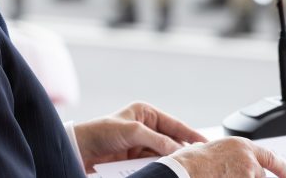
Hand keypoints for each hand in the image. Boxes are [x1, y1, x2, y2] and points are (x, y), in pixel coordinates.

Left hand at [73, 101, 206, 172]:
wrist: (79, 150)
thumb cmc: (101, 132)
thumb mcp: (132, 131)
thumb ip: (157, 141)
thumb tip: (179, 151)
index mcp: (146, 113)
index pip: (174, 124)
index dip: (191, 134)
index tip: (206, 143)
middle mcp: (145, 127)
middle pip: (171, 141)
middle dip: (181, 151)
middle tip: (196, 160)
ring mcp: (140, 145)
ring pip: (163, 155)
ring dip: (170, 161)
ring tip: (182, 167)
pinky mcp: (134, 160)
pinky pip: (153, 164)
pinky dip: (159, 168)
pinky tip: (166, 171)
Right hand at [171, 137, 285, 177]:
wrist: (187, 170)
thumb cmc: (193, 161)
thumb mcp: (211, 149)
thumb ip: (225, 154)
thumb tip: (223, 159)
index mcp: (241, 145)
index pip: (270, 157)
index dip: (282, 167)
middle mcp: (248, 158)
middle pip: (259, 174)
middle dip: (250, 177)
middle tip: (235, 174)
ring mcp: (248, 173)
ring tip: (221, 174)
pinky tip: (221, 177)